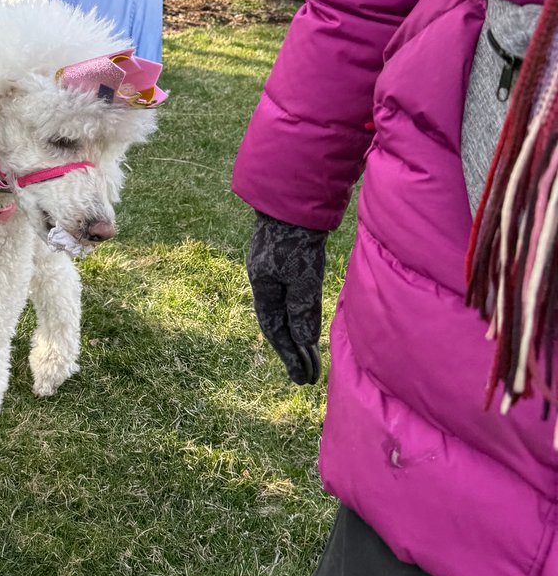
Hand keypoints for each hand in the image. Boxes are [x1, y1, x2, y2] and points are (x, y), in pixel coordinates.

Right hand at [245, 211, 326, 384]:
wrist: (295, 196)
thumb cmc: (298, 236)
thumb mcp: (302, 277)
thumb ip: (302, 310)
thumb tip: (301, 340)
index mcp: (263, 285)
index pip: (274, 329)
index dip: (289, 355)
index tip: (302, 379)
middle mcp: (266, 279)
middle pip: (279, 322)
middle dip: (293, 350)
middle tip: (308, 377)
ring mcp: (275, 268)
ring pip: (287, 309)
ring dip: (299, 333)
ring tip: (311, 356)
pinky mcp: (288, 258)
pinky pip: (295, 295)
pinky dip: (302, 312)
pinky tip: (310, 320)